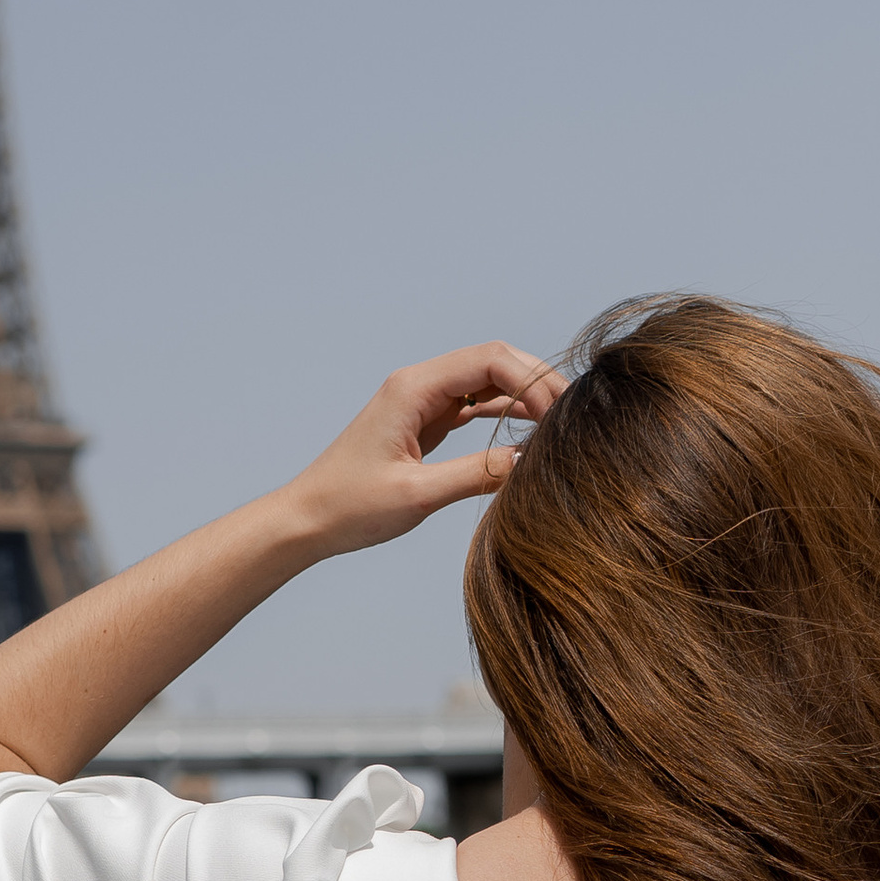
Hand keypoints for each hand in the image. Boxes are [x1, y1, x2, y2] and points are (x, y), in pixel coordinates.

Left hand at [281, 346, 558, 558]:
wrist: (307, 520)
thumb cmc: (349, 506)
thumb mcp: (418, 495)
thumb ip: (476, 475)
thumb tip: (529, 462)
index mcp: (412, 388)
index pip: (489, 360)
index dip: (532, 381)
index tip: (559, 416)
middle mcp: (418, 385)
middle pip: (493, 360)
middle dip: (535, 381)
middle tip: (571, 415)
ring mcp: (422, 402)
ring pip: (487, 380)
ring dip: (523, 395)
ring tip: (558, 422)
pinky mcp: (425, 422)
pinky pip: (475, 405)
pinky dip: (504, 412)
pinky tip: (530, 430)